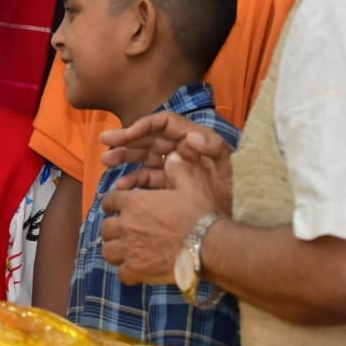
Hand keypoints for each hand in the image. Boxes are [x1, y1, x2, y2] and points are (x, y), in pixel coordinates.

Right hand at [99, 113, 232, 212]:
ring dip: (125, 157)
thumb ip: (213, 148)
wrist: (239, 221)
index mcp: (194, 138)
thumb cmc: (240, 189)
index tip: (128, 133)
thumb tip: (189, 137)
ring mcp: (176, 168)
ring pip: (145, 158)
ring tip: (106, 161)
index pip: (164, 123)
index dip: (145, 125)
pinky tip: (122, 186)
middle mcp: (182, 149)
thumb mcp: (231, 166)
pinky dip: (134, 182)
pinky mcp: (172, 186)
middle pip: (149, 139)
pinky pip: (148, 180)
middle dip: (127, 139)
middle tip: (105, 142)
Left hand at [99, 153, 216, 284]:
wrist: (207, 244)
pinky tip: (135, 270)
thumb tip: (172, 155)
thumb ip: (176, 170)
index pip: (109, 200)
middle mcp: (126, 224)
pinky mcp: (137, 269)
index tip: (115, 208)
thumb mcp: (188, 186)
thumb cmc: (198, 213)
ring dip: (115, 250)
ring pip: (108, 250)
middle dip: (112, 229)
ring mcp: (130, 248)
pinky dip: (126, 272)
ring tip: (125, 252)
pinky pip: (122, 273)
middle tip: (122, 233)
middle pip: (105, 227)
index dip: (111, 204)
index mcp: (135, 202)